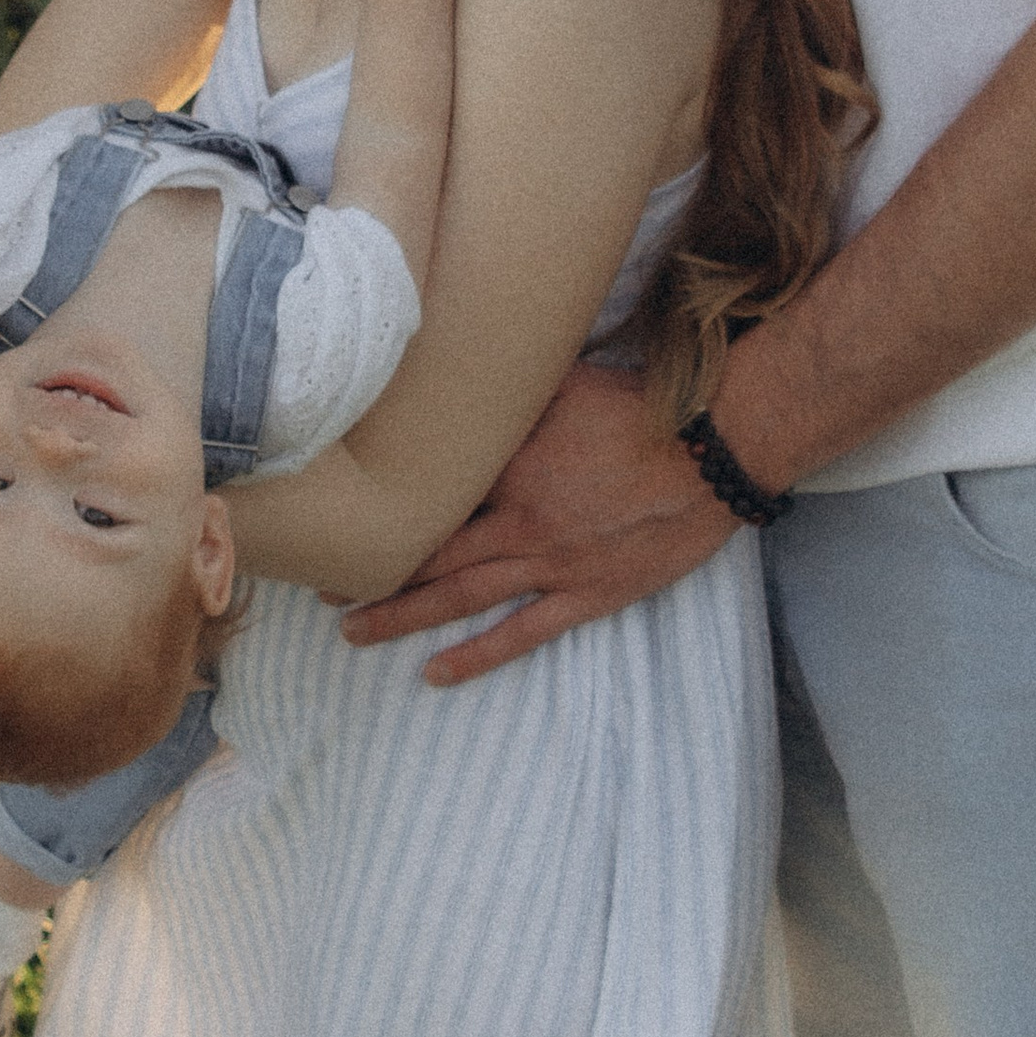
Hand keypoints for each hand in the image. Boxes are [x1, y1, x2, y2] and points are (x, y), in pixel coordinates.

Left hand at [338, 363, 736, 679]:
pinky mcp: (586, 595)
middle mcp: (518, 518)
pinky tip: (436, 673)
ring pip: (461, 596)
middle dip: (375, 570)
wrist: (712, 452)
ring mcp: (551, 562)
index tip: (341, 515)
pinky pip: (520, 634)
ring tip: (354, 633)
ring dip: (404, 616)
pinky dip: (476, 656)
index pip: (430, 489)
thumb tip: (460, 363)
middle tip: (323, 587)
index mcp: (508, 462)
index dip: (384, 505)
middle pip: (431, 549)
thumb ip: (510, 388)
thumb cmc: (639, 407)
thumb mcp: (563, 381)